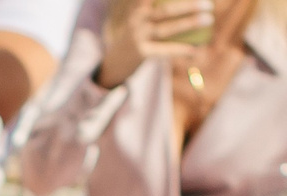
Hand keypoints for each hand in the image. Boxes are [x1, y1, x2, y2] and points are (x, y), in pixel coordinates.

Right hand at [98, 0, 215, 86]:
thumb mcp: (143, 19)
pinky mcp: (140, 53)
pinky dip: (182, 50)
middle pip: (166, 10)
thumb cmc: (137, 38)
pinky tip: (195, 50)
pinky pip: (165, 50)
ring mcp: (137, 37)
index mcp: (139, 9)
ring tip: (208, 20)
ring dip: (190, 23)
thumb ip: (160, 10)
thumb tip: (193, 6)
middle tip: (208, 5)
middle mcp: (137, 20)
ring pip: (167, 29)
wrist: (113, 63)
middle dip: (189, 6)